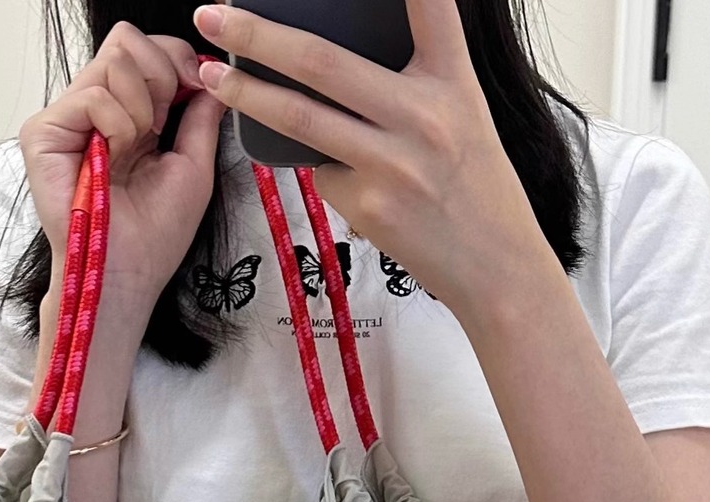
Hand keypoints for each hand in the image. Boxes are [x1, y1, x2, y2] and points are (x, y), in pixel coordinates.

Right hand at [20, 23, 226, 322]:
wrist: (128, 273)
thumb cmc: (155, 234)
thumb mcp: (194, 167)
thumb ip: (201, 117)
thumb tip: (211, 75)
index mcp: (125, 113)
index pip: (143, 48)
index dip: (176, 58)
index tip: (195, 91)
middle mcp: (92, 108)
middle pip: (126, 39)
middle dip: (161, 76)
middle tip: (161, 127)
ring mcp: (66, 116)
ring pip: (113, 60)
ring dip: (142, 108)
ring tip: (135, 150)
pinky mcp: (43, 131)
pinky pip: (93, 94)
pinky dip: (119, 125)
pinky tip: (114, 158)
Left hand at [191, 0, 561, 328]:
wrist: (495, 268)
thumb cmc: (476, 189)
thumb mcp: (464, 113)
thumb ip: (416, 76)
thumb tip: (340, 52)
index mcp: (452, 81)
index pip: (429, 6)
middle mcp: (422, 115)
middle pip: (321, 60)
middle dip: (257, 34)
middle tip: (215, 14)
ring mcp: (392, 162)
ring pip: (299, 116)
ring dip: (246, 92)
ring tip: (214, 75)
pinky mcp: (368, 204)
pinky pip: (321, 169)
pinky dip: (316, 162)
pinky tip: (338, 172)